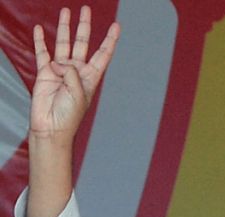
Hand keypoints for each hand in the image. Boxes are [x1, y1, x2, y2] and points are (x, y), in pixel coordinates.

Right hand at [30, 6, 119, 143]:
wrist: (51, 127)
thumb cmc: (69, 116)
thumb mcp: (78, 93)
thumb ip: (71, 74)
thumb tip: (57, 62)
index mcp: (91, 77)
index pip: (103, 54)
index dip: (110, 40)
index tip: (116, 25)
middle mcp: (77, 71)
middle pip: (82, 43)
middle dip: (84, 26)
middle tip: (85, 10)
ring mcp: (60, 70)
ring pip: (63, 44)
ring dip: (64, 28)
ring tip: (65, 12)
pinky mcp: (44, 73)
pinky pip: (42, 53)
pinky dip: (40, 41)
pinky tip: (38, 29)